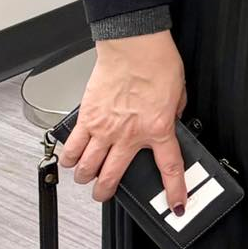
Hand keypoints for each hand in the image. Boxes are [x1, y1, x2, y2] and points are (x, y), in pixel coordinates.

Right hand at [59, 32, 187, 211]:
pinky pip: (72, 146)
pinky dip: (69, 156)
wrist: (134, 45)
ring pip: (86, 167)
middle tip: (105, 194)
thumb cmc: (158, 62)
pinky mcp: (87, 118)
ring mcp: (105, 128)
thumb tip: (170, 121)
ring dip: (85, 176)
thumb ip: (173, 113)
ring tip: (86, 176)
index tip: (176, 203)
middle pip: (112, 177)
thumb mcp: (179, 92)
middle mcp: (129, 134)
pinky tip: (71, 158)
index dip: (174, 189)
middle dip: (106, 192)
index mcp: (158, 128)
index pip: (170, 167)